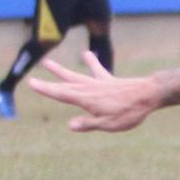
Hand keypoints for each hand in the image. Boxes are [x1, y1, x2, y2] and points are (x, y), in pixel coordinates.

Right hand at [28, 53, 162, 132]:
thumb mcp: (108, 124)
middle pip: (65, 83)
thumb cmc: (129, 113)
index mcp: (86, 99)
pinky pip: (97, 70)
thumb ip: (88, 124)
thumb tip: (70, 125)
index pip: (61, 94)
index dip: (46, 89)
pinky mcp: (109, 80)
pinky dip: (91, 63)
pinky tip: (86, 54)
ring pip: (76, 75)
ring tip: (48, 63)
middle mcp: (89, 88)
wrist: (149, 95)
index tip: (31, 83)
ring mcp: (99, 83)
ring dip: (62, 70)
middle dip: (49, 81)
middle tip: (32, 77)